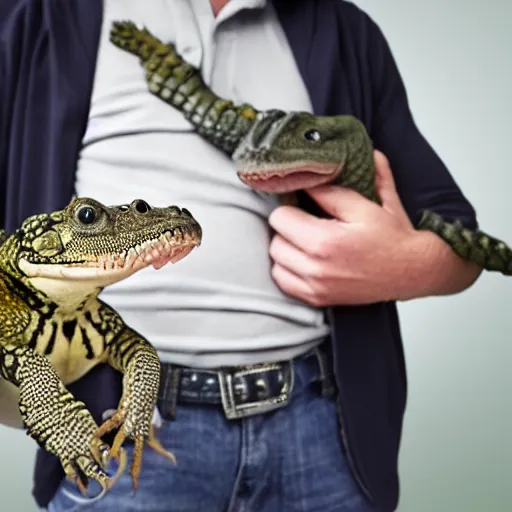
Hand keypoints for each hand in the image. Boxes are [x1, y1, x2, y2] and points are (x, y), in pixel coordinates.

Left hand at [268, 150, 426, 305]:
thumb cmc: (392, 237)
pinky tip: (304, 260)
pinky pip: (283, 282)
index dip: (289, 207)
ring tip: (304, 241)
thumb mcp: (366, 203)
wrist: (412, 270)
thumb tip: (308, 173)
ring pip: (275, 262)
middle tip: (304, 223)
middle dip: (287, 228)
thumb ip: (333, 188)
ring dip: (285, 250)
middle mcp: (316, 268)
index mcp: (325, 241)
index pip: (279, 218)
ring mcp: (316, 287)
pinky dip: (288, 270)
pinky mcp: (318, 299)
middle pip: (274, 240)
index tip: (301, 205)